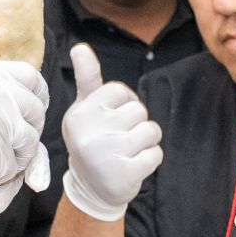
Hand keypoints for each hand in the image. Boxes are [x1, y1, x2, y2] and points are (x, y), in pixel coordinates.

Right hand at [0, 62, 50, 228]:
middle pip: (37, 111)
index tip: (34, 115)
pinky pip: (14, 172)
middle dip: (27, 136)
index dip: (36, 98)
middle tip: (2, 153)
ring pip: (29, 145)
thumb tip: (27, 123)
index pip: (28, 76)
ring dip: (9, 164)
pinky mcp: (0, 148)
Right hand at [61, 44, 162, 221]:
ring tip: (129, 151)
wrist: (92, 189)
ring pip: (151, 131)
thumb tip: (80, 47)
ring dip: (147, 142)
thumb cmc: (93, 140)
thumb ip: (87, 78)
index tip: (113, 118)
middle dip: (137, 123)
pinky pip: (156, 155)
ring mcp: (106, 155)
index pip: (119, 91)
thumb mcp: (85, 110)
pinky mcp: (124, 175)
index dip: (124, 103)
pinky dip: (151, 160)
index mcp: (80, 114)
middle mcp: (89, 133)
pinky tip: (134, 166)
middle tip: (121, 139)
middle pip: (138, 110)